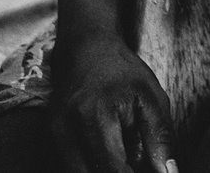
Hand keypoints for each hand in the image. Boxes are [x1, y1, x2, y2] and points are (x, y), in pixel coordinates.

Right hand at [49, 35, 176, 172]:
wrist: (86, 50)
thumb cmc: (123, 73)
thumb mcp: (152, 97)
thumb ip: (160, 138)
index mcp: (98, 115)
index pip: (113, 169)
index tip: (143, 171)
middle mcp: (69, 126)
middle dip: (117, 172)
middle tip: (134, 162)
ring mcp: (55, 132)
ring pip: (79, 172)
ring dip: (102, 169)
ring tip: (121, 154)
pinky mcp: (49, 135)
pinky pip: (70, 164)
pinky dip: (91, 164)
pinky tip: (106, 151)